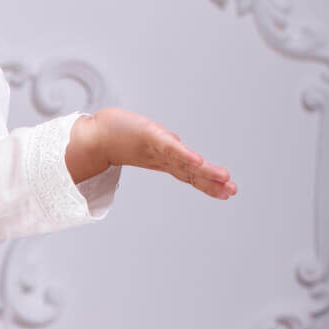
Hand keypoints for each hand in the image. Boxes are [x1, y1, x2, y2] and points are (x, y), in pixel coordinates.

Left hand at [74, 108, 236, 199]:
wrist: (96, 136)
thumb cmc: (120, 138)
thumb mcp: (149, 143)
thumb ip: (164, 148)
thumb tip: (175, 154)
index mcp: (166, 161)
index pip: (191, 174)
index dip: (209, 184)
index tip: (227, 193)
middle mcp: (164, 158)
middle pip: (191, 172)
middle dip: (212, 183)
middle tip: (232, 192)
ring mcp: (158, 149)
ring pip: (185, 163)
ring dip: (205, 172)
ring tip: (224, 180)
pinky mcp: (152, 138)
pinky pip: (171, 148)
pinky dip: (184, 156)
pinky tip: (197, 161)